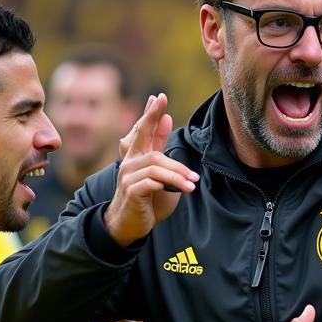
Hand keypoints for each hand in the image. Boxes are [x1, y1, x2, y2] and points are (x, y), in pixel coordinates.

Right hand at [104, 93, 198, 245]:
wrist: (129, 224)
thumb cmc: (147, 199)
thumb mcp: (159, 172)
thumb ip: (161, 148)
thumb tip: (168, 119)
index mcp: (136, 157)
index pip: (143, 130)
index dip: (150, 113)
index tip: (158, 97)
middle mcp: (129, 162)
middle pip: (142, 137)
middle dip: (152, 119)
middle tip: (165, 109)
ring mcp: (128, 176)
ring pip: (156, 164)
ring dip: (179, 173)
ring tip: (194, 182)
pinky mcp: (132, 191)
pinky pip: (153, 182)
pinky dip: (172, 184)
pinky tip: (185, 189)